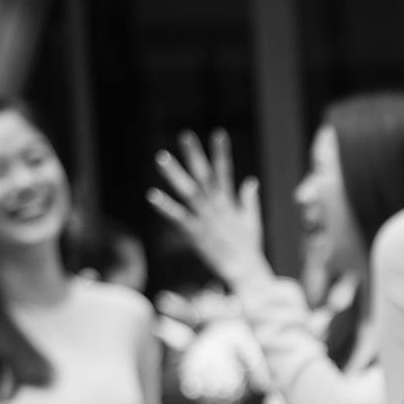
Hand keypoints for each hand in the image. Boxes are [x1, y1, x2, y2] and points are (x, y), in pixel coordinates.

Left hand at [148, 130, 270, 287]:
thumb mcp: (252, 219)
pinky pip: (178, 217)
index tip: (218, 133)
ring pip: (189, 190)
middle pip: (204, 175)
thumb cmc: (249, 247)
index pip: (224, 171)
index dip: (221, 152)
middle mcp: (216, 206)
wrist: (245, 270)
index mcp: (228, 202)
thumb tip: (251, 180)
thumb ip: (249, 199)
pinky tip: (152, 195)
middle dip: (195, 155)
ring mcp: (206, 218)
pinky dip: (165, 206)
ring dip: (174, 173)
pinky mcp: (196, 233)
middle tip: (185, 135)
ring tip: (161, 157)